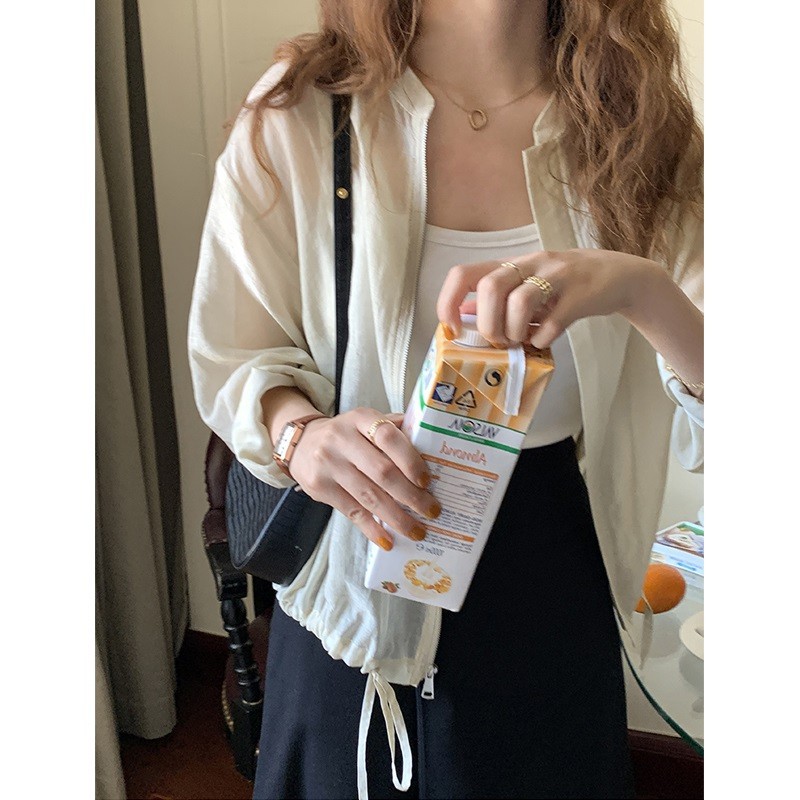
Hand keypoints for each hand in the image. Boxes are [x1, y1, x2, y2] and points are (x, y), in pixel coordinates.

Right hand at [288, 408, 440, 550]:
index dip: (410, 460)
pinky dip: (372, 528)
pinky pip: (352, 512)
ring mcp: (329, 464)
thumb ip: (395, 430)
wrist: (301, 442)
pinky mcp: (320, 487)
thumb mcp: (367, 423)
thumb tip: (433, 448)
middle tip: (432, 511)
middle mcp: (342, 439)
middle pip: (382, 472)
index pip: (388, 437)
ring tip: (417, 531)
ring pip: (369, 496)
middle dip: (411, 496)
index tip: (428, 481)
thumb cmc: (347, 435)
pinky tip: (388, 540)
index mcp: (361, 418)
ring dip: (397, 518)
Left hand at [436, 248, 660, 348]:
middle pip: (491, 286)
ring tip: (520, 341)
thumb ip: (495, 300)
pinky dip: (542, 339)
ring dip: (513, 330)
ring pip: (520, 301)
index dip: (449, 301)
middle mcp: (530, 263)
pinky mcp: (580, 295)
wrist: (617, 275)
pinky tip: (544, 340)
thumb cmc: (563, 285)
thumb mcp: (525, 286)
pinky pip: (552, 322)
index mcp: (510, 264)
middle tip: (498, 340)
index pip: (464, 273)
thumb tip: (461, 314)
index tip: (453, 328)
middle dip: (488, 322)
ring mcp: (556, 276)